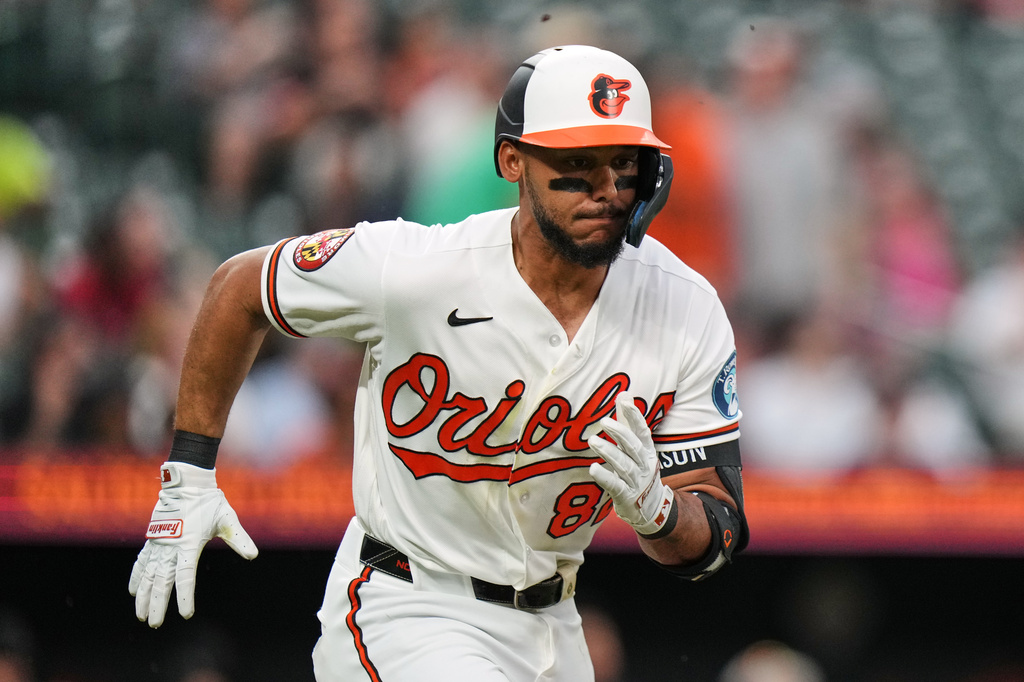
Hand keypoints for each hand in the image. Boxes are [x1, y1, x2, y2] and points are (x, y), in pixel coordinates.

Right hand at [129, 462, 257, 627]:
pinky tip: (132, 591)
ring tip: (141, 615)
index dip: (185, 597)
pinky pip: (141, 562)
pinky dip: (136, 577)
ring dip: (143, 596)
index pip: (185, 577)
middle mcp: (170, 547)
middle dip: (157, 605)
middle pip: (161, 582)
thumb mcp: (227, 519)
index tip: (186, 613)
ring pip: (147, 575)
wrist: (186, 483)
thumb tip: (253, 555)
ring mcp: (158, 544)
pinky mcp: (152, 538)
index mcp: (188, 545)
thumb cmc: (209, 502)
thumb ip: (239, 538)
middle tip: (155, 624)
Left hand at [588, 392, 675, 536]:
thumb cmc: (639, 470)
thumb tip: (625, 393)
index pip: (643, 431)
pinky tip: (593, 469)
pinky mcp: (625, 496)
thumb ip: (628, 421)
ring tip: (592, 441)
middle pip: (633, 446)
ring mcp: (636, 481)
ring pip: (623, 465)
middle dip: (620, 433)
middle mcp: (644, 464)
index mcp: (647, 450)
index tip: (626, 402)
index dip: (635, 416)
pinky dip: (605, 477)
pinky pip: (615, 486)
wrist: (651, 507)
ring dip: (609, 452)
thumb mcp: (636, 446)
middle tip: (604, 421)